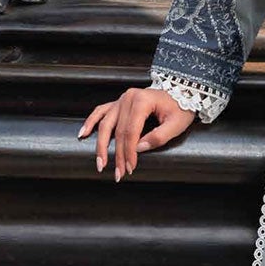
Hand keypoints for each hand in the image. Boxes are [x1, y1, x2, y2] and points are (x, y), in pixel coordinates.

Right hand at [77, 86, 195, 180]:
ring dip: (101, 145)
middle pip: (117, 131)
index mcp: (141, 101)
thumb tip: (139, 148)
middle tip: (118, 173)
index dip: (129, 152)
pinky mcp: (119, 103)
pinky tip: (83, 134)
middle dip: (117, 155)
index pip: (131, 132)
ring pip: (105, 124)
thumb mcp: (176, 124)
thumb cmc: (180, 107)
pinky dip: (91, 122)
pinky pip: (101, 111)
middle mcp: (128, 98)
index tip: (130, 167)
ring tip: (100, 163)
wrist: (181, 92)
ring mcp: (121, 99)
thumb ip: (158, 137)